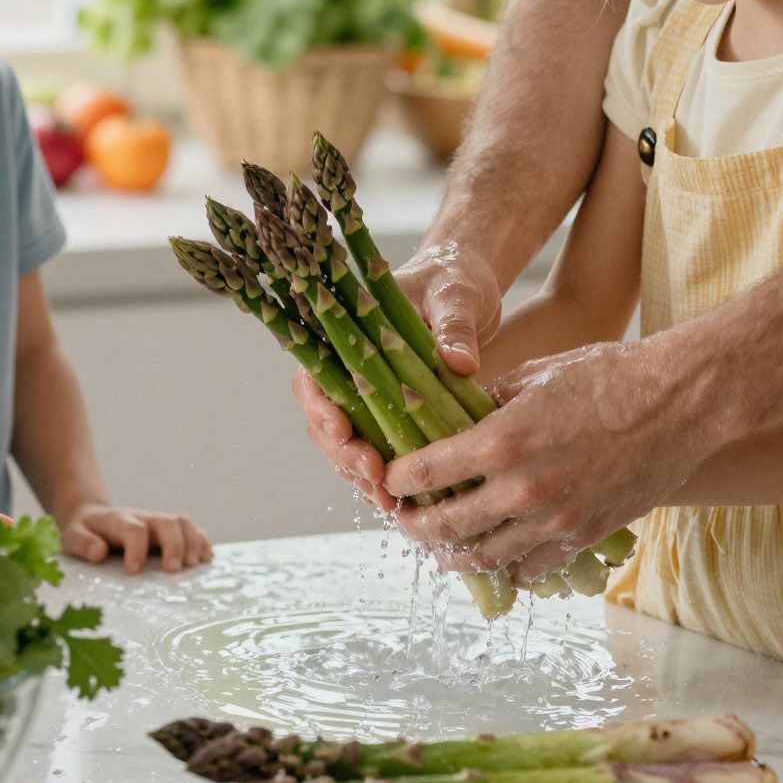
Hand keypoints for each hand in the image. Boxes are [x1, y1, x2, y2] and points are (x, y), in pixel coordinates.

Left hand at [58, 503, 212, 575]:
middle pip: (166, 522)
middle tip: (173, 571)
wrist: (92, 517)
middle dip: (174, 545)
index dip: (136, 549)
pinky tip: (206, 559)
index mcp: (117, 521)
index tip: (134, 572)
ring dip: (193, 542)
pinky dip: (202, 542)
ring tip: (195, 565)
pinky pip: (191, 530)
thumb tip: (99, 553)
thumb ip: (83, 543)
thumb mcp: (72, 536)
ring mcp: (157, 523)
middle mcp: (143, 518)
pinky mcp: (168, 531)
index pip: (133, 529)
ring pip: (182, 523)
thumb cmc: (83, 532)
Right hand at [288, 241, 503, 508]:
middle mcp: (349, 374)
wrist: (468, 291)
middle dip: (346, 458)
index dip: (320, 411)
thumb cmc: (453, 280)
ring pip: (352, 450)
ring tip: (392, 502)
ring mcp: (371, 400)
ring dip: (366, 478)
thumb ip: (454, 326)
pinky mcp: (397, 418)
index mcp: (345, 338)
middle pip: (327, 427)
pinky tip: (408, 502)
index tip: (343, 431)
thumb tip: (460, 362)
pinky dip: (392, 480)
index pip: (313, 380)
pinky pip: (384, 455)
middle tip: (376, 479)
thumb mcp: (455, 294)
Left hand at [385, 339, 709, 579]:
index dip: (398, 480)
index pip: (426, 472)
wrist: (681, 402)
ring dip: (454, 557)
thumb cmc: (611, 375)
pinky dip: (508, 567)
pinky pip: (532, 568)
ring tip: (441, 551)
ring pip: (485, 557)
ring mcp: (555, 520)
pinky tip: (499, 558)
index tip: (389, 480)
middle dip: (415, 527)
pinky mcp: (584, 536)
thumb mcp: (537, 376)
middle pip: (446, 526)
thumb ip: (491, 402)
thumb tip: (457, 415)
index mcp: (502, 442)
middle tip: (405, 521)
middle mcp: (522, 489)